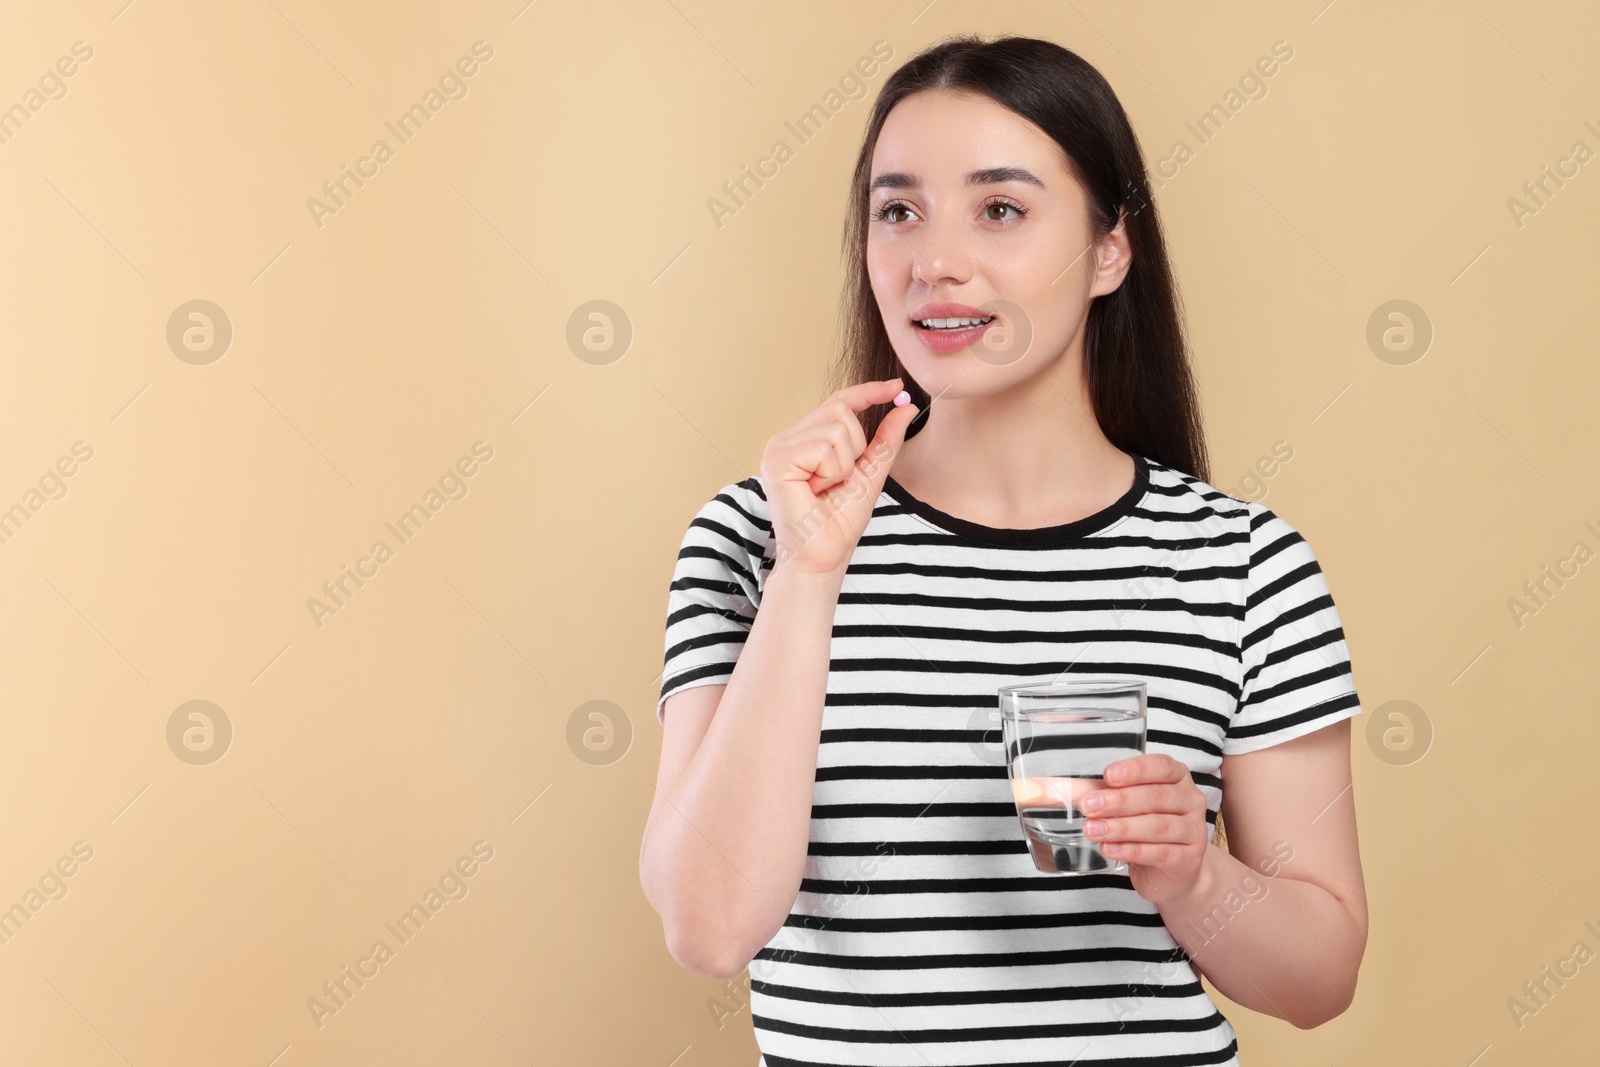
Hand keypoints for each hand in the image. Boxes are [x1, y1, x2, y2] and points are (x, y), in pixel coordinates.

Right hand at [760, 378, 918, 575]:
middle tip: (838, 480)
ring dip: (843, 464)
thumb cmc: (839, 522)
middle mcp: (785, 439)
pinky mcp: (776, 461)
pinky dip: (831, 472)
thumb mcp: (870, 474)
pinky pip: (822, 447)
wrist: (823, 557)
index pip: (837, 403)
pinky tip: (815, 491)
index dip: (867, 391)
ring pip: (834, 428)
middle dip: (854, 447)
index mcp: (803, 440)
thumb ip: (884, 441)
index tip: (896, 386)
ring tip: (825, 488)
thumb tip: (906, 407)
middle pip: (839, 410)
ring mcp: (777, 448)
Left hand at [1078, 754, 1212, 904]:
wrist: (1173, 871)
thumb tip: (1035, 788)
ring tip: (1093, 830)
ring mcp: (1193, 830)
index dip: (1135, 770)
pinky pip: (1160, 852)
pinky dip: (1132, 850)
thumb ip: (1090, 793)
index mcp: (1176, 777)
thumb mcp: (1123, 805)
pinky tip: (1109, 849)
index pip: (1161, 766)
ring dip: (1122, 827)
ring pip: (1157, 825)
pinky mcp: (1188, 859)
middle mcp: (1190, 800)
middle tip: (1088, 807)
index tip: (1108, 776)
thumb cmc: (1144, 827)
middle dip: (1119, 801)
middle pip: (1156, 796)